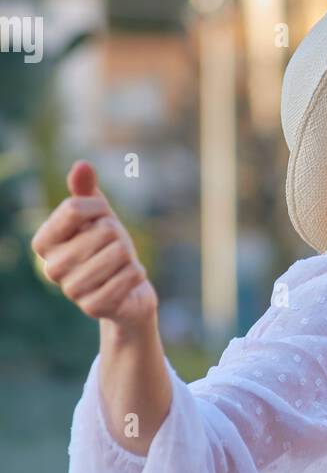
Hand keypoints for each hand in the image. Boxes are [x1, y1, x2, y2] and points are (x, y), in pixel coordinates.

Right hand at [30, 160, 157, 327]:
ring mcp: (71, 290)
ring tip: (120, 265)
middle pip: (104, 230)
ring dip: (129, 256)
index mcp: (43, 242)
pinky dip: (137, 273)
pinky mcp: (94, 307)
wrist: (126, 290)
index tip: (101, 220)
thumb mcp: (98, 215)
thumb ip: (86, 190)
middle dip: (118, 236)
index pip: (73, 208)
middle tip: (112, 250)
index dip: (99, 208)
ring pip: (120, 253)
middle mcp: (51, 268)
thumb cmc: (107, 248)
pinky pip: (130, 276)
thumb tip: (81, 165)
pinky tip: (129, 280)